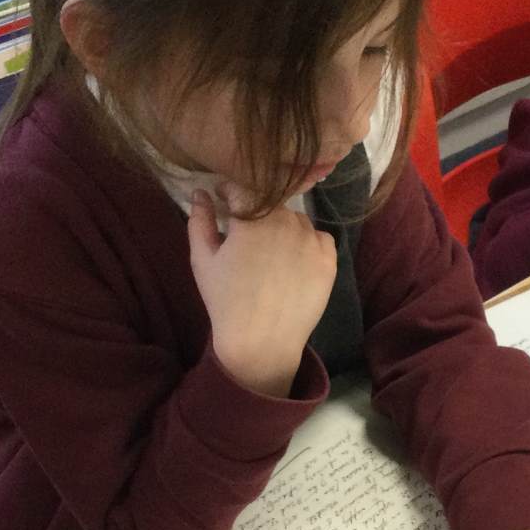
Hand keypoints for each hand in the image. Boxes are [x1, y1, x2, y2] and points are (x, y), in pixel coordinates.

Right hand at [188, 185, 336, 396]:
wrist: (261, 342)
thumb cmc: (225, 301)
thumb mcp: (203, 260)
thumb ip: (200, 221)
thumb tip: (200, 192)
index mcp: (252, 218)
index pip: (243, 187)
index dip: (231, 192)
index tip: (225, 201)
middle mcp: (286, 221)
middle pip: (271, 204)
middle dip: (258, 213)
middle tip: (248, 235)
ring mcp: (311, 240)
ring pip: (296, 219)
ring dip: (283, 226)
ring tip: (272, 252)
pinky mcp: (329, 259)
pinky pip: (319, 238)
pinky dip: (307, 243)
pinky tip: (294, 262)